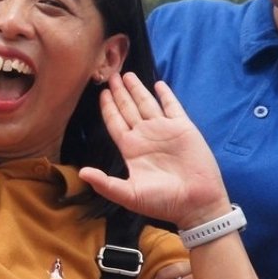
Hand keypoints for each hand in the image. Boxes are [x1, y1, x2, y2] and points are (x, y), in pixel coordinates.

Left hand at [79, 73, 229, 227]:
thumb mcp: (129, 195)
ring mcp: (164, 131)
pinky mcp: (183, 129)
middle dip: (119, 92)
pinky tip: (158, 84)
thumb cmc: (162, 202)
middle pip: (128, 108)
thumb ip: (105, 184)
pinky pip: (172, 107)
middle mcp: (145, 136)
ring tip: (127, 74)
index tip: (101, 93)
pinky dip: (165, 95)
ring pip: (147, 103)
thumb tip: (81, 173)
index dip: (108, 107)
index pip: (115, 122)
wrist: (196, 204)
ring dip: (137, 88)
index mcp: (131, 149)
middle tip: (110, 75)